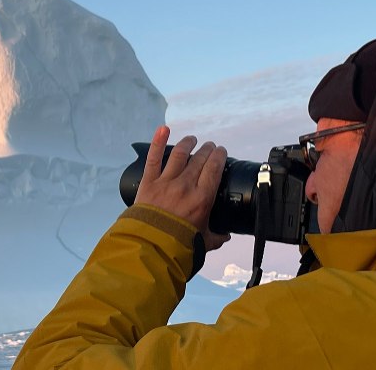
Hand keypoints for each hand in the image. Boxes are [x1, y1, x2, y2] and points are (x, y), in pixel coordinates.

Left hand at [135, 126, 230, 251]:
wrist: (150, 247)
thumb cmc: (178, 245)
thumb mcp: (203, 241)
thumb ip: (216, 237)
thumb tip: (226, 236)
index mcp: (203, 198)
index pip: (215, 168)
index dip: (219, 156)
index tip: (221, 152)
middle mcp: (186, 185)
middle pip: (200, 158)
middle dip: (207, 149)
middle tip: (210, 147)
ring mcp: (166, 182)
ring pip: (180, 154)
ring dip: (188, 143)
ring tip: (193, 139)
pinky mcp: (149, 182)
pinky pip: (154, 157)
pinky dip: (158, 141)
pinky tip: (163, 129)